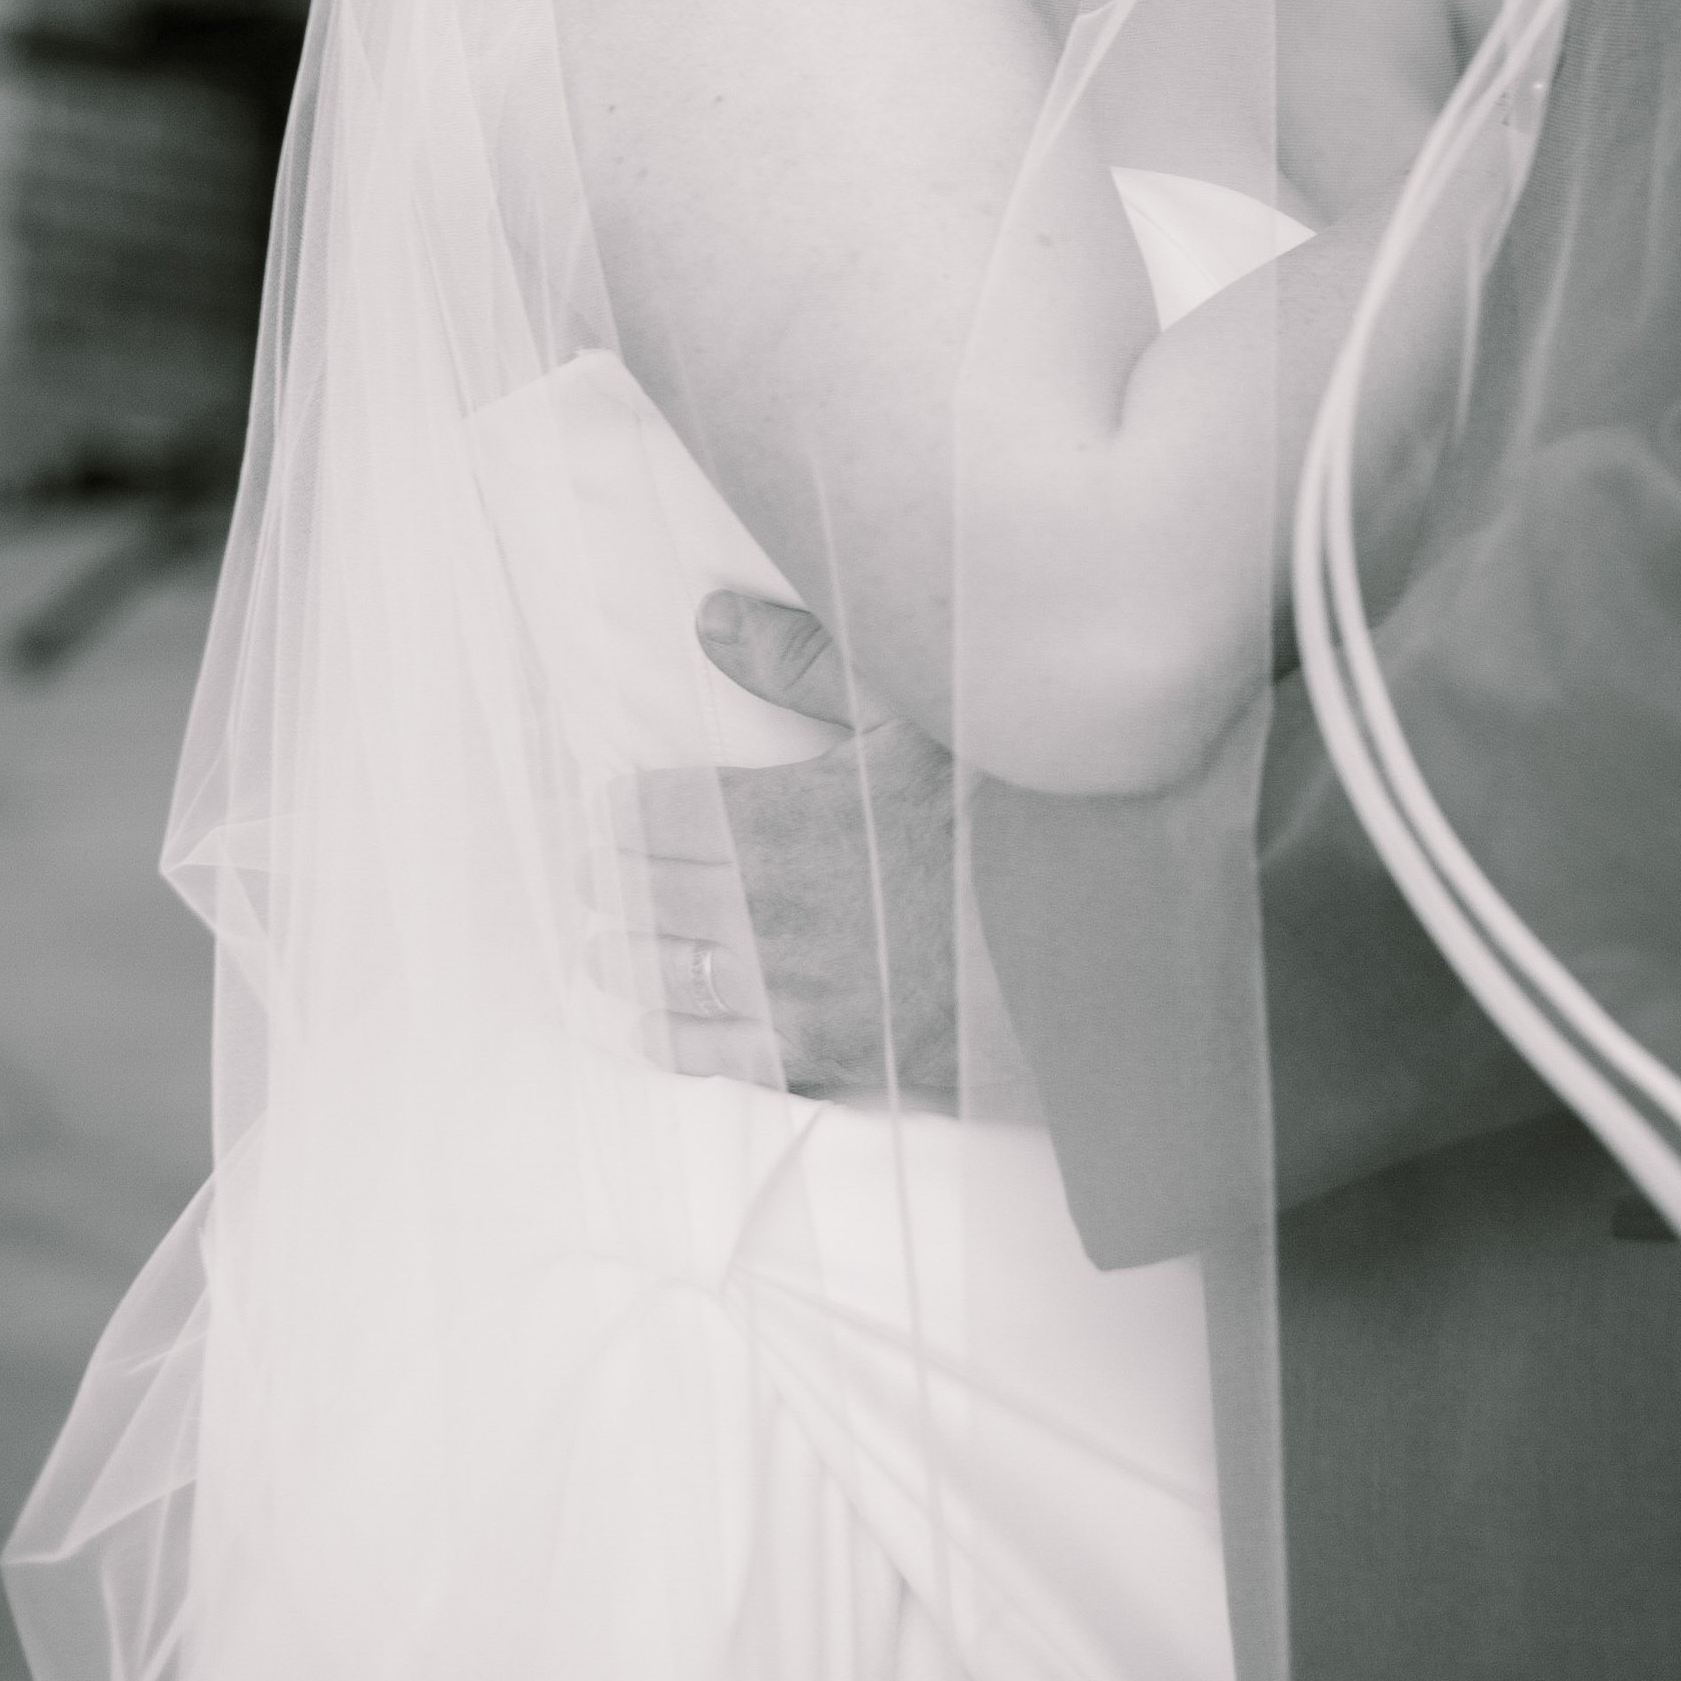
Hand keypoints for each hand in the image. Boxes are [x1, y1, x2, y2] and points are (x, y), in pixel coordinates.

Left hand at [606, 593, 962, 1104]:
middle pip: (650, 900)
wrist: (1087, 943)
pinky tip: (660, 1032)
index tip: (602, 814)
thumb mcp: (913, 711)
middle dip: (614, 887)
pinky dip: (681, 1043)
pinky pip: (725, 1059)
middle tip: (592, 880)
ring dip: (630, 965)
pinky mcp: (829, 1058)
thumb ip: (803, 661)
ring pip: (673, 983)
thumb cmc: (1006, 816)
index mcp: (776, 819)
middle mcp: (765, 913)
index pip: (653, 816)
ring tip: (605, 956)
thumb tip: (712, 621)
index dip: (617, 815)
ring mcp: (793, 994)